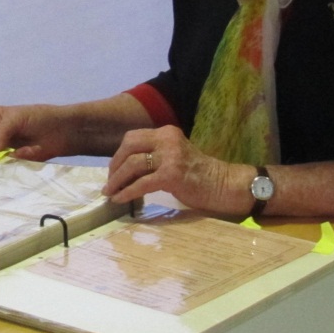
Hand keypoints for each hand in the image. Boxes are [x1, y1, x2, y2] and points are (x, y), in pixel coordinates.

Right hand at [0, 104, 78, 161]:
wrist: (64, 131)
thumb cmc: (38, 118)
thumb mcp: (16, 118)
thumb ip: (0, 132)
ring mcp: (4, 152)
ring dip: (0, 164)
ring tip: (12, 160)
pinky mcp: (15, 163)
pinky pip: (7, 169)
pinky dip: (14, 166)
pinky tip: (26, 157)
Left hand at [102, 126, 253, 214]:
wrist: (223, 185)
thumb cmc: (198, 175)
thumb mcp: (174, 157)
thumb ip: (154, 157)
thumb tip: (125, 170)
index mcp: (166, 133)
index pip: (132, 138)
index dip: (118, 155)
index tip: (113, 171)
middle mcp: (167, 140)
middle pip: (128, 147)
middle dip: (114, 167)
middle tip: (109, 183)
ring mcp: (170, 156)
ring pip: (132, 164)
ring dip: (117, 180)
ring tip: (110, 193)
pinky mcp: (171, 174)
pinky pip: (141, 183)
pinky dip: (127, 192)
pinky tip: (120, 199)